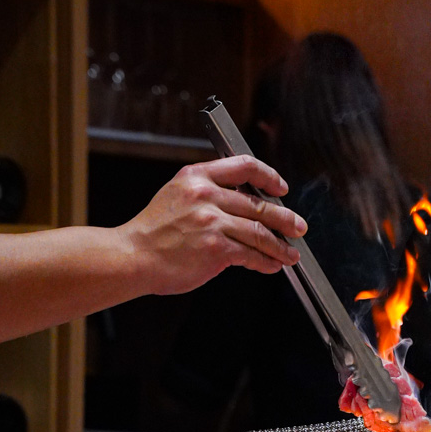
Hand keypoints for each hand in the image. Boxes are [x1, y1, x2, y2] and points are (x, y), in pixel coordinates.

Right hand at [119, 155, 306, 293]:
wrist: (132, 256)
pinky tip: (272, 265)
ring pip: (260, 231)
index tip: (279, 188)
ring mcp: (212, 221)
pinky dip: (266, 261)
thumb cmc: (152, 233)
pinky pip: (251, 254)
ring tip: (291, 253)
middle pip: (259, 203)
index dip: (268, 176)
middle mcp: (206, 195)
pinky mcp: (215, 248)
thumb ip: (207, 194)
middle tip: (298, 226)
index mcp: (196, 176)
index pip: (244, 166)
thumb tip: (242, 205)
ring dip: (280, 245)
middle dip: (285, 218)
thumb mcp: (176, 196)